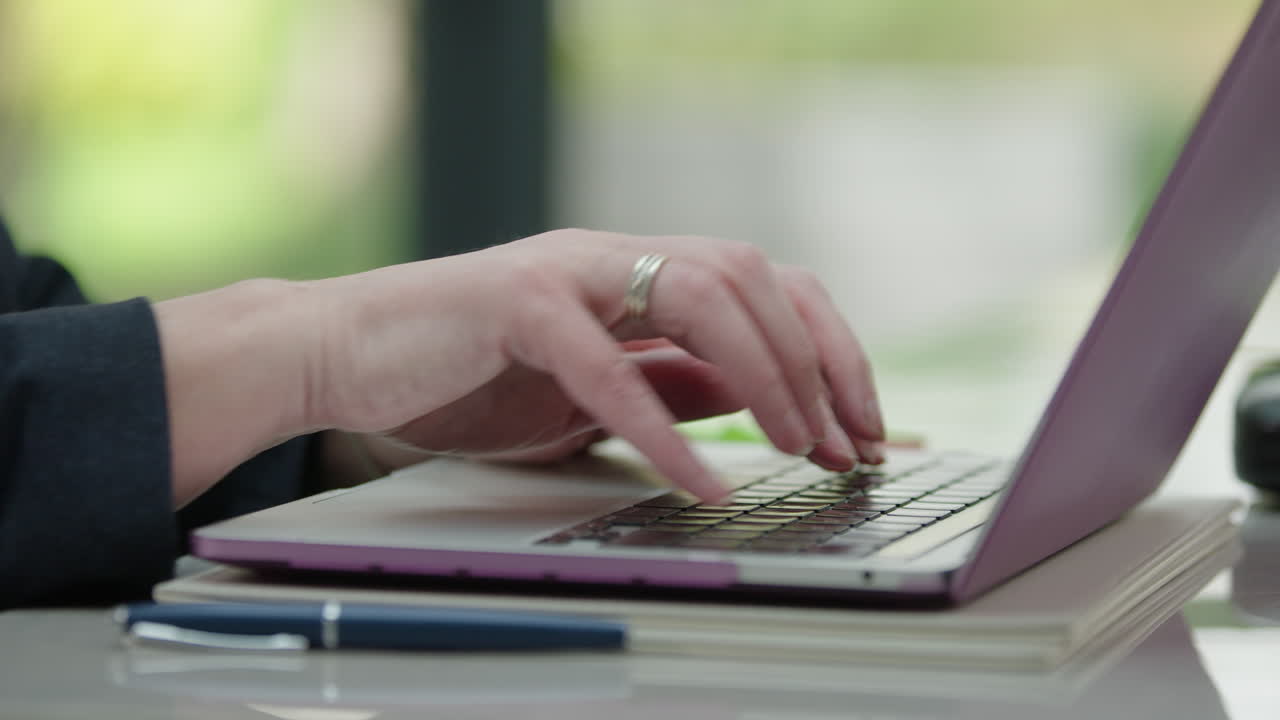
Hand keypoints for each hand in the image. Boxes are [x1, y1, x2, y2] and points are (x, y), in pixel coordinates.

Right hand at [308, 230, 884, 500]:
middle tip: (846, 442)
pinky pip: (610, 365)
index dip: (822, 350)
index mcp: (634, 273)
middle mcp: (611, 259)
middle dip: (816, 361)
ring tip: (796, 446)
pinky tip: (699, 477)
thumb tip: (756, 397)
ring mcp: (566, 273)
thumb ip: (671, 381)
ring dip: (765, 375)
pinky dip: (662, 427)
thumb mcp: (593, 391)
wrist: (347, 354)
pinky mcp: (516, 304)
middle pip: (751, 277)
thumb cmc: (465, 374)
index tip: (857, 423)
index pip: (762, 286)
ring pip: (701, 294)